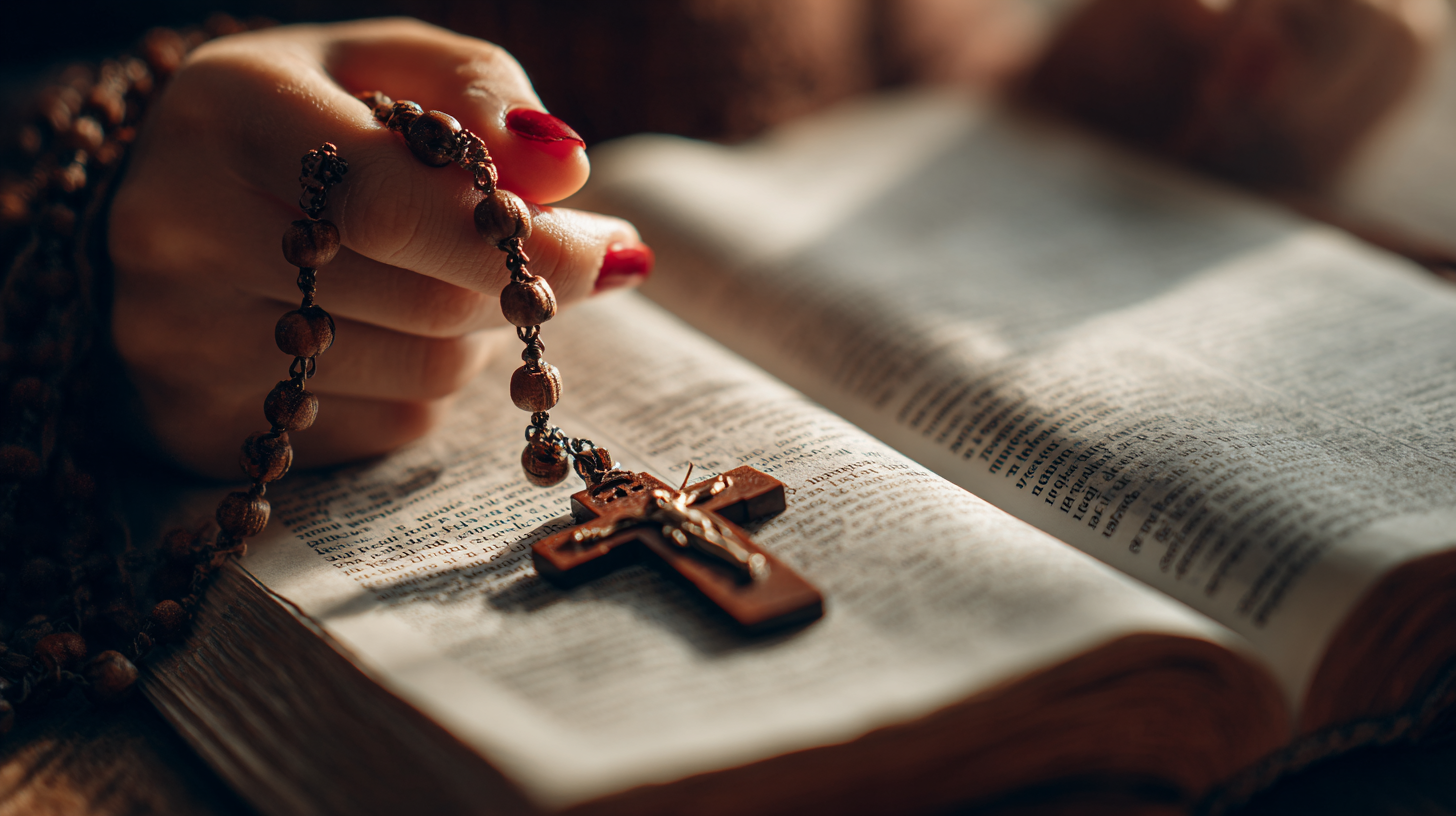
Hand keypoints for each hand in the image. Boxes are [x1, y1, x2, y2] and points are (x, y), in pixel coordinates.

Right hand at [109, 18, 652, 478]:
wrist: (160, 201)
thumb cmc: (293, 121)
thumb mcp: (377, 63)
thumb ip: (475, 90)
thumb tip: (566, 168)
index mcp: (225, 116)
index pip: (397, 205)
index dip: (524, 239)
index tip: (608, 246)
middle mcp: (181, 235)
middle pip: (432, 301)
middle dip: (523, 285)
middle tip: (565, 258)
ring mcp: (183, 344)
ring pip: (427, 370)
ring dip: (478, 329)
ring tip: (442, 273)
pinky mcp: (206, 426)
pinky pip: (393, 424)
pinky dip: (427, 377)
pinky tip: (389, 324)